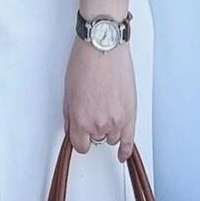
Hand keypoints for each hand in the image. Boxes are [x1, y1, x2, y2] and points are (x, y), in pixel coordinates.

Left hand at [62, 35, 136, 162]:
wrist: (104, 47)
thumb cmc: (85, 63)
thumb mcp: (69, 92)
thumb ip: (71, 115)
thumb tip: (73, 128)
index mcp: (80, 119)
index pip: (80, 144)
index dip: (79, 138)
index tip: (80, 134)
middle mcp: (99, 123)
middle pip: (96, 139)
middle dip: (93, 128)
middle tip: (93, 110)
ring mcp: (116, 120)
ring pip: (112, 137)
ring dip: (109, 129)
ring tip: (106, 110)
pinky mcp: (131, 113)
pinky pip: (129, 140)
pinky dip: (125, 149)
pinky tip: (122, 154)